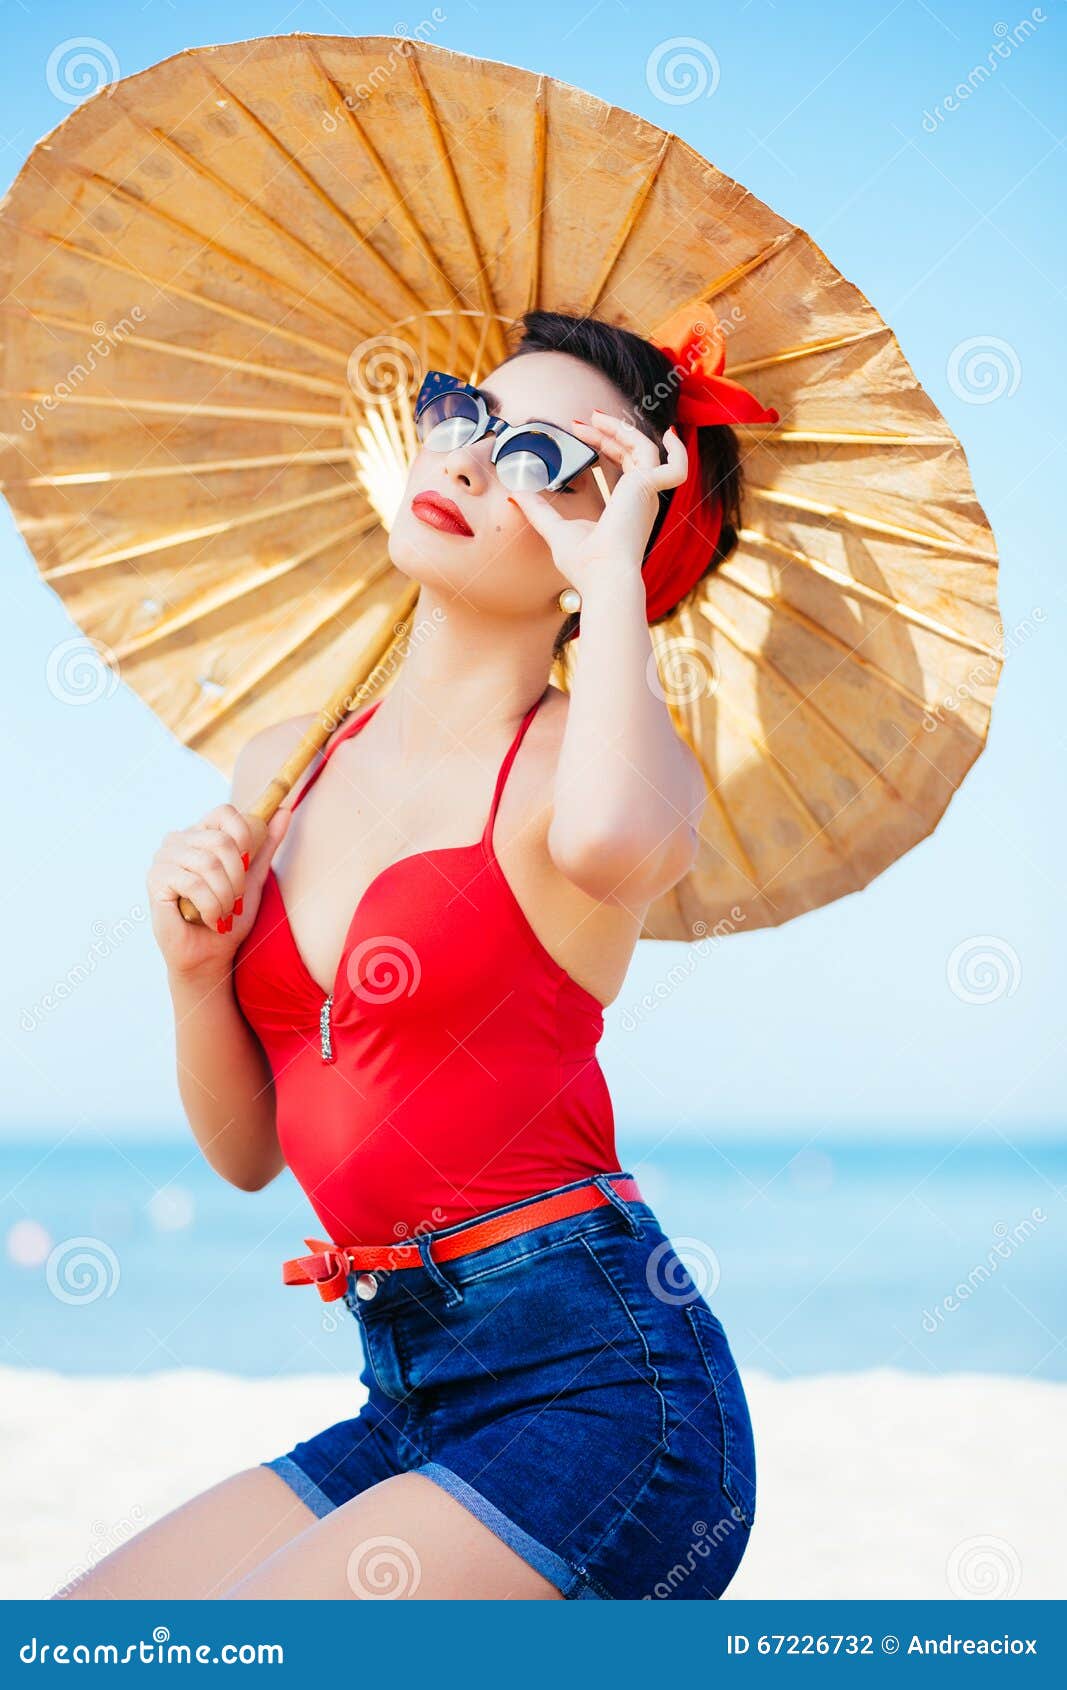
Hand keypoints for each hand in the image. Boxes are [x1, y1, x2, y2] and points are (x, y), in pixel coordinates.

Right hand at [146, 803, 291, 980]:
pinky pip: (193, 884)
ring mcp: (163, 858)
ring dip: (225, 896)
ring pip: (208, 863)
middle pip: (221, 840)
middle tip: (235, 902)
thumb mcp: (254, 878)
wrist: (210, 954)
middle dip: (237, 878)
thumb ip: (266, 845)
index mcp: (200, 834)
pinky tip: (212, 920)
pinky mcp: (155, 880)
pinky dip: (211, 907)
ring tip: (225, 914)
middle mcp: (178, 840)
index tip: (246, 866)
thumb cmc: (230, 918)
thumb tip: (285, 811)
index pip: (224, 813)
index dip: (244, 837)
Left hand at [506, 411, 687, 597]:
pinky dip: (678, 450)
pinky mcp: (649, 489)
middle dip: (609, 432)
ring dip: (623, 430)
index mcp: (623, 507)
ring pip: (645, 450)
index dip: (603, 445)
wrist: (602, 578)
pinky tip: (670, 434)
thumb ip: (538, 509)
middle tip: (584, 419)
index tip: (579, 430)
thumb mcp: (554, 528)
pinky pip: (674, 465)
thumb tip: (516, 494)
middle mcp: (640, 500)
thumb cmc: (584, 565)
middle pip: (631, 453)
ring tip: (596, 417)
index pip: (620, 466)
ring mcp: (647, 495)